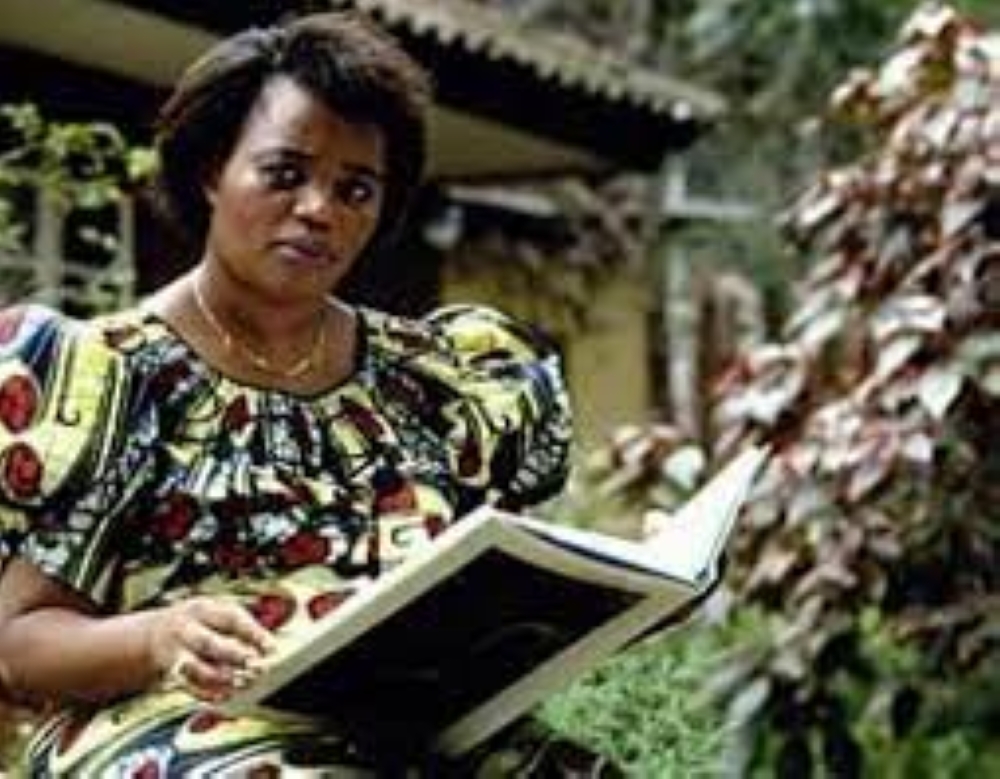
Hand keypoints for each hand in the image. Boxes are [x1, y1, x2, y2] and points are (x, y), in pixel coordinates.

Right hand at [145, 596, 274, 701]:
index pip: (230, 618)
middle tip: (257, 666)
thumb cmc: (199, 622)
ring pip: (196, 667)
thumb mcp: (216, 611)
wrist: (153, 634)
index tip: (272, 648)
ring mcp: (175, 652)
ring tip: (242, 683)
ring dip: (221, 678)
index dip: (253, 633)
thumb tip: (269, 648)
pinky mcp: (171, 672)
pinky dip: (206, 693)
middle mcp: (186, 629)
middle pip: (209, 643)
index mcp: (202, 609)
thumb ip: (240, 626)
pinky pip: (187, 686)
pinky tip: (223, 697)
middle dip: (234, 656)